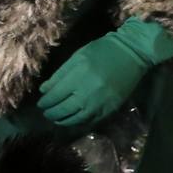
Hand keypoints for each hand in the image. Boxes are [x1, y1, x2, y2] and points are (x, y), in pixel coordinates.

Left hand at [38, 19, 172, 127]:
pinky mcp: (111, 108)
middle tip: (45, 113)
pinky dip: (80, 122)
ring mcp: (101, 102)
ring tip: (56, 119)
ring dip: (63, 120)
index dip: (46, 101)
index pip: (56, 95)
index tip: (40, 103)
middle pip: (64, 109)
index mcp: (79, 75)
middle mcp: (89, 91)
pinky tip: (73, 120)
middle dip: (52, 113)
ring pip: (77, 118)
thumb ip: (60, 74)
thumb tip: (44, 90)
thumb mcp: (77, 56)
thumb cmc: (102, 50)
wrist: (132, 53)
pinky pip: (92, 120)